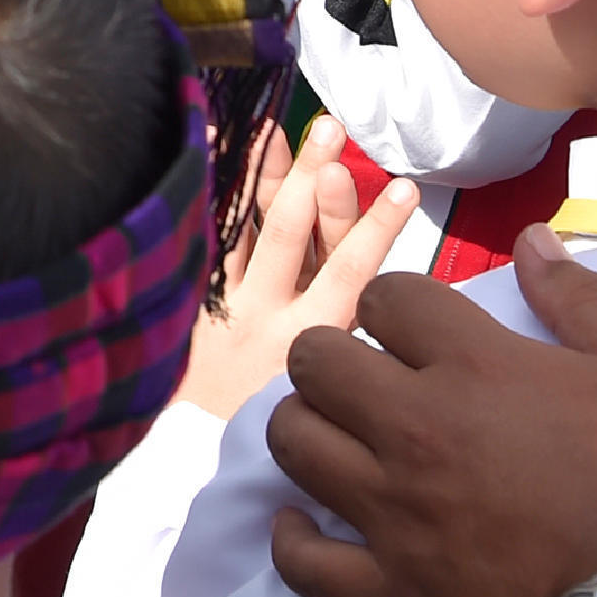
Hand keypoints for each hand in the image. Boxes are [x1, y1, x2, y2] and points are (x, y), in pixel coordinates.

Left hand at [184, 116, 421, 417]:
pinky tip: (205, 139)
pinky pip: (200, 238)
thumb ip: (364, 337)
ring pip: (246, 229)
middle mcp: (273, 316)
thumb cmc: (292, 432)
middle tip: (329, 131)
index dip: (379, 228)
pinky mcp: (192, 303)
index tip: (405, 188)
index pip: (355, 272)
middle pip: (296, 235)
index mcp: (321, 340)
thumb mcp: (341, 396)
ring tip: (275, 128)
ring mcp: (228, 304)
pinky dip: (203, 189)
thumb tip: (392, 286)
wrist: (203, 469)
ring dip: (263, 174)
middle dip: (315, 179)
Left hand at [265, 232, 596, 596]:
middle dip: (335, 354)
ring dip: (310, 429)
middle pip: (315, 359)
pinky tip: (307, 524)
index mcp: (477, 366)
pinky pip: (306, 564)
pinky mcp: (398, 590)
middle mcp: (419, 429)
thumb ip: (584, 298)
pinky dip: (296, 543)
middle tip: (370, 377)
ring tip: (342, 436)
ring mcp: (399, 512)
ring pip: (294, 443)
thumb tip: (532, 239)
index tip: (420, 330)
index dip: (399, 304)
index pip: (386, 297)